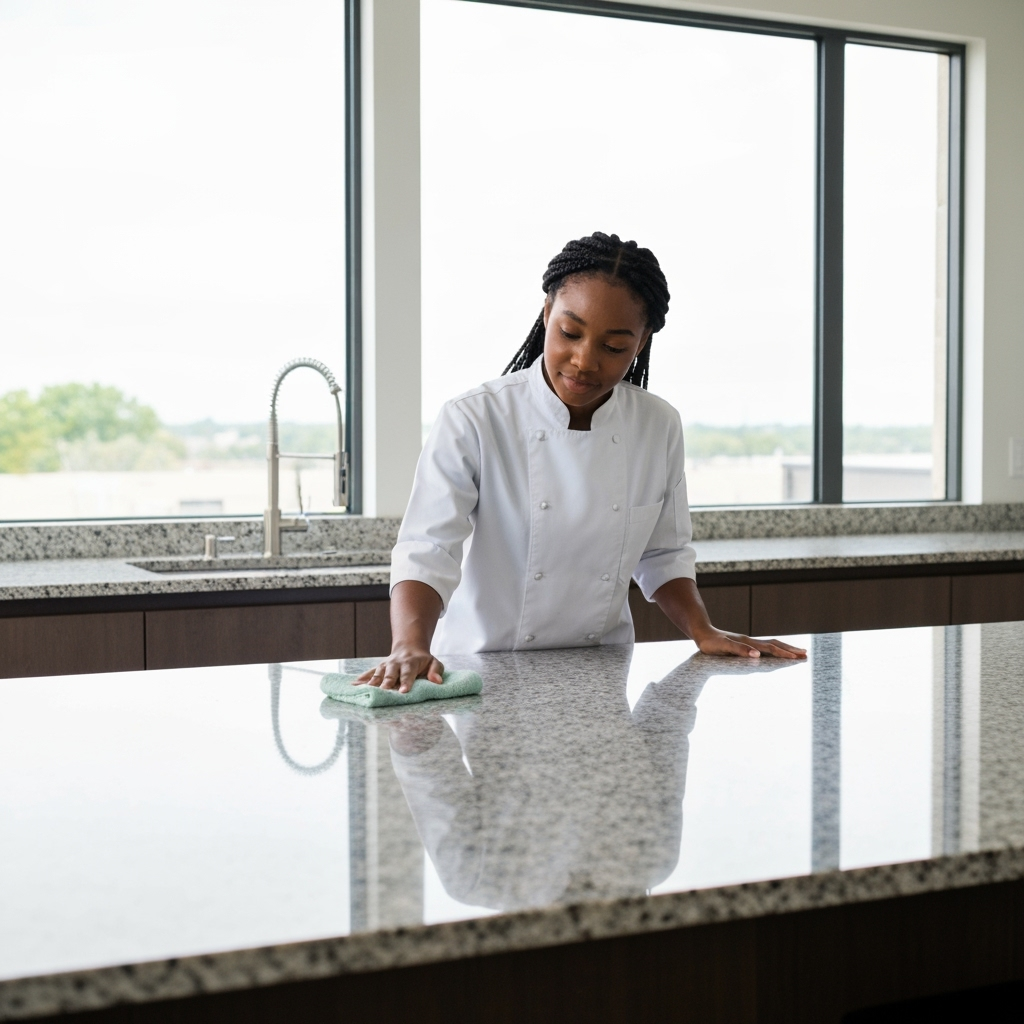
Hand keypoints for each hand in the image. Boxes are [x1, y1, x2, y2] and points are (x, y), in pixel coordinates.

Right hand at [355, 644, 444, 693]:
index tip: (403, 691)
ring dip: (372, 682)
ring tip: (366, 690)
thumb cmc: (423, 660)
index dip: (406, 682)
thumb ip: (436, 671)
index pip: (409, 673)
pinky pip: (369, 673)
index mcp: (411, 663)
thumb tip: (437, 682)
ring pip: (378, 673)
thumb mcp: (434, 662)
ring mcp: (386, 665)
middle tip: (384, 691)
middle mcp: (396, 663)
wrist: (409, 647)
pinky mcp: (379, 668)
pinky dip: (362, 679)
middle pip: (391, 674)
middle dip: (387, 683)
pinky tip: (354, 686)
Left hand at [692, 628, 806, 659]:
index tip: (798, 657)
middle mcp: (751, 641)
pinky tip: (778, 652)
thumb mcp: (722, 647)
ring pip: (771, 644)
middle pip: (775, 644)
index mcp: (748, 643)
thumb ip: (740, 651)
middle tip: (806, 655)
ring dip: (785, 648)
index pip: (770, 649)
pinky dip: (776, 649)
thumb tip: (757, 655)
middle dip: (790, 650)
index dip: (784, 653)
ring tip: (798, 652)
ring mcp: (749, 642)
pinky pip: (765, 647)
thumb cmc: (710, 643)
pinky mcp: (745, 644)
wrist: (702, 632)